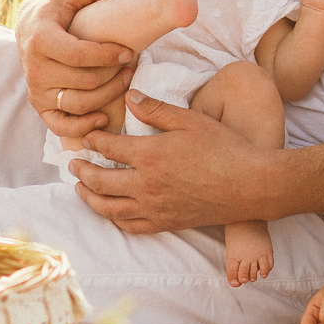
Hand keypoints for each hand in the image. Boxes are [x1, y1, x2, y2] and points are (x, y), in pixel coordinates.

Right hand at [18, 0, 133, 138]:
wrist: (30, 27)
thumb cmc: (58, 9)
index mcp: (41, 40)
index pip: (78, 55)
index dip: (107, 56)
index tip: (128, 51)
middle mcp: (35, 69)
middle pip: (83, 82)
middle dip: (113, 74)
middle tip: (133, 63)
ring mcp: (37, 90)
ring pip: (77, 104)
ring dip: (108, 96)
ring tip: (127, 80)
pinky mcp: (41, 106)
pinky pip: (61, 126)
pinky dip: (83, 127)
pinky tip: (105, 117)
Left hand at [71, 90, 277, 233]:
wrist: (249, 186)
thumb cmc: (224, 148)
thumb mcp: (190, 120)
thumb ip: (156, 109)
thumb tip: (129, 97)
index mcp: (149, 155)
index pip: (108, 148)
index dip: (94, 141)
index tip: (88, 136)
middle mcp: (145, 185)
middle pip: (100, 181)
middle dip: (82, 171)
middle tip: (74, 164)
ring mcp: (154, 208)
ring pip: (109, 208)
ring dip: (90, 198)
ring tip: (81, 189)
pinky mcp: (166, 223)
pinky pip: (130, 226)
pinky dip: (114, 218)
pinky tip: (111, 211)